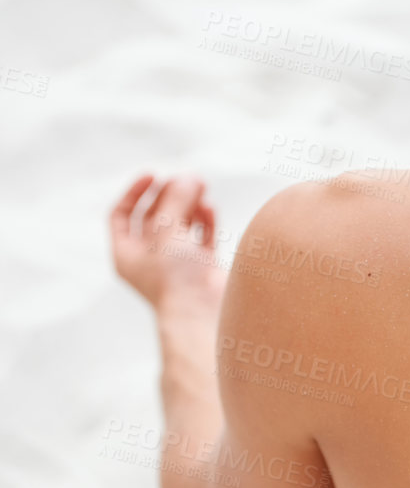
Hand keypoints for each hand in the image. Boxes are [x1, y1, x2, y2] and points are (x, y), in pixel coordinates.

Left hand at [110, 173, 225, 310]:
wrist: (200, 313)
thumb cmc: (174, 277)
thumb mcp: (167, 231)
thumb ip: (176, 199)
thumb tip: (189, 177)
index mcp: (127, 253)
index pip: (122, 214)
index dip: (135, 192)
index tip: (154, 174)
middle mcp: (149, 256)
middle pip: (155, 214)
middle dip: (170, 193)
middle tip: (187, 179)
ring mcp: (176, 261)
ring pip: (180, 222)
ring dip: (190, 202)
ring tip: (202, 186)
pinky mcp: (201, 265)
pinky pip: (201, 235)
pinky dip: (205, 219)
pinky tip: (210, 207)